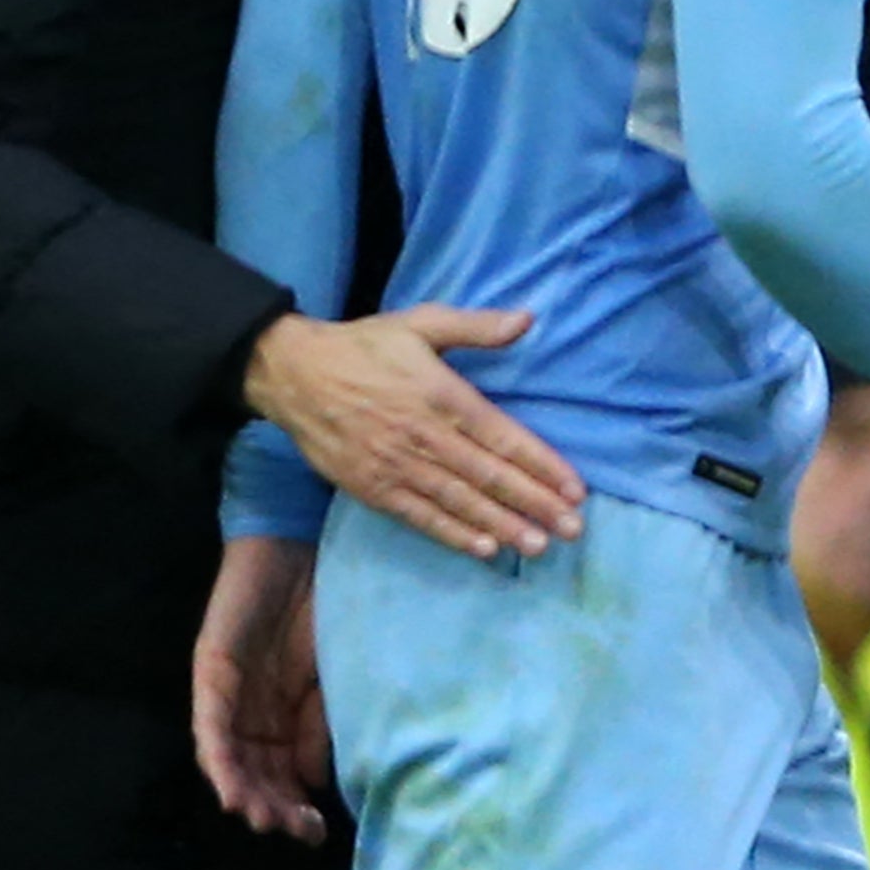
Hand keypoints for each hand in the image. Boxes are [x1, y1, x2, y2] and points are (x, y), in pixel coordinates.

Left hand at [193, 536, 331, 845]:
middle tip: (294, 832)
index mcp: (279, 713)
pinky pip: (209, 726)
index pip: (281, 774)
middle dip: (272, 808)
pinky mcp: (210, 671)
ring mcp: (226, 692)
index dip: (296, 806)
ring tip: (264, 821)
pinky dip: (219, 761)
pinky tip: (230, 792)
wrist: (303, 542)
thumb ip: (318, 727)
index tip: (318, 832)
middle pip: (251, 773)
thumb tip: (313, 785)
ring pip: (226, 759)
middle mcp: (247, 710)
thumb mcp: (330, 677)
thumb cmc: (324, 603)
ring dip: (243, 794)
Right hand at [243, 308, 585, 560]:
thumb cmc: (364, 346)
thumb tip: (527, 320)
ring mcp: (396, 465)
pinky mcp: (372, 487)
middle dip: (535, 503)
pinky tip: (483, 549)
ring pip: (459, 501)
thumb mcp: (419, 322)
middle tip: (573, 530)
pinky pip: (420, 516)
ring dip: (502, 525)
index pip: (502, 436)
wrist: (293, 373)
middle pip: (488, 475)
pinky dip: (453, 534)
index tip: (575, 489)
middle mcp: (423, 434)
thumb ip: (475, 326)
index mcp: (440, 393)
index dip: (541, 464)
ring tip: (537, 546)